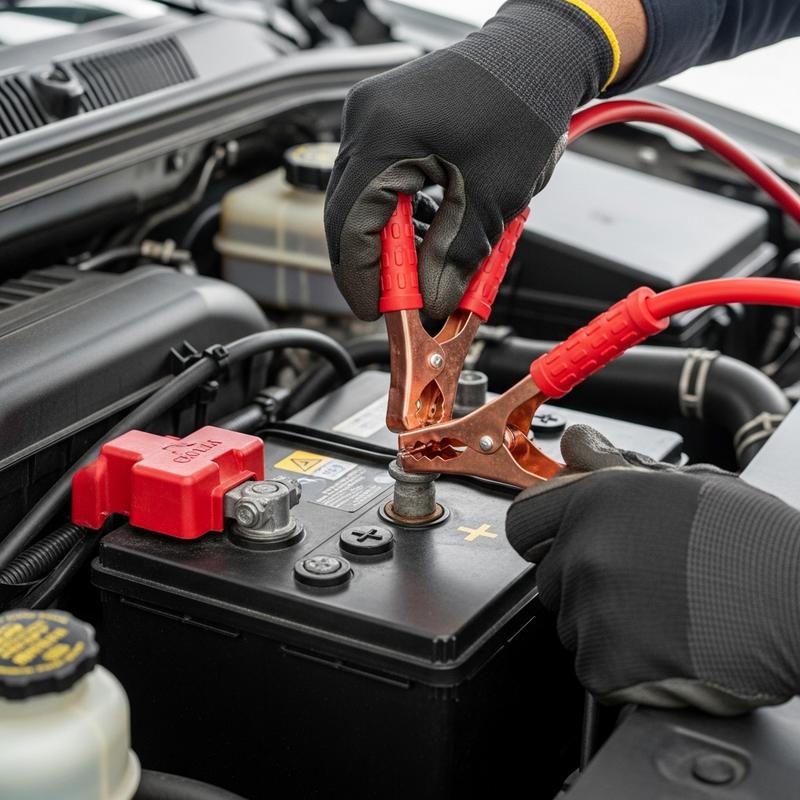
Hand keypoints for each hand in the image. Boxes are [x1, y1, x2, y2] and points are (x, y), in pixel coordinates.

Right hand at [325, 0, 616, 319]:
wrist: (540, 55)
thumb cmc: (523, 105)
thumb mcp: (490, 200)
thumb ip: (453, 261)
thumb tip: (432, 301)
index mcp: (383, 136)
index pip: (349, 226)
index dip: (359, 278)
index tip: (376, 310)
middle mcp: (365, 120)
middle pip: (347, 214)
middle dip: (372, 264)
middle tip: (398, 299)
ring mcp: (372, 116)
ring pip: (360, 199)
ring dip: (387, 240)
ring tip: (420, 268)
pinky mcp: (386, 119)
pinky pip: (377, 178)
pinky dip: (396, 213)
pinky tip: (424, 232)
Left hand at [506, 425, 799, 714]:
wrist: (799, 602)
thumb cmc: (752, 540)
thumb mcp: (683, 482)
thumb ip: (613, 465)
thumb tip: (575, 443)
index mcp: (594, 501)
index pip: (524, 519)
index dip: (547, 530)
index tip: (567, 538)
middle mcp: (583, 550)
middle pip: (549, 574)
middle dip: (582, 577)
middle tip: (638, 580)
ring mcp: (590, 609)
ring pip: (570, 621)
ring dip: (602, 622)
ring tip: (661, 612)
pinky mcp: (604, 663)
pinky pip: (591, 664)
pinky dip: (620, 664)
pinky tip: (662, 645)